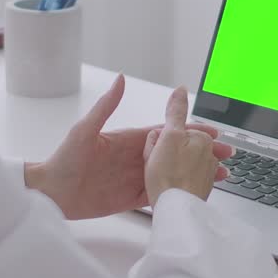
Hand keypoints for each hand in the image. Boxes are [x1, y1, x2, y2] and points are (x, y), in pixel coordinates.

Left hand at [25, 75, 227, 219]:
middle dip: (203, 154)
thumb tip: (120, 79)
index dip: (191, 132)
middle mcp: (136, 158)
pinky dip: (180, 194)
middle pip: (178, 154)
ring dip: (197, 175)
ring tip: (222, 178)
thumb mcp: (85, 130)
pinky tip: (197, 196)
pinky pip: (161, 195)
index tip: (212, 132)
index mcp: (129, 139)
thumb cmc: (62, 159)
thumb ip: (106, 106)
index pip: (168, 133)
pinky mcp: (131, 198)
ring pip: (174, 175)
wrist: (50, 192)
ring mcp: (136, 178)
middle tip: (228, 156)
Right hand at [143, 87, 233, 205]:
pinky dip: (173, 183)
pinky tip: (165, 188)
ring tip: (159, 178)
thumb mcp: (169, 135)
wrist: (175, 209)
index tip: (154, 149)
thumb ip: (176, 111)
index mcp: (202, 139)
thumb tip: (181, 90)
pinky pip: (181, 181)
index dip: (159, 140)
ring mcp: (205, 174)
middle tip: (155, 165)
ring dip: (168, 170)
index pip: (175, 132)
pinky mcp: (199, 190)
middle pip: (178, 148)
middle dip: (164, 155)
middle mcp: (208, 156)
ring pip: (179, 165)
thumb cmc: (170, 176)